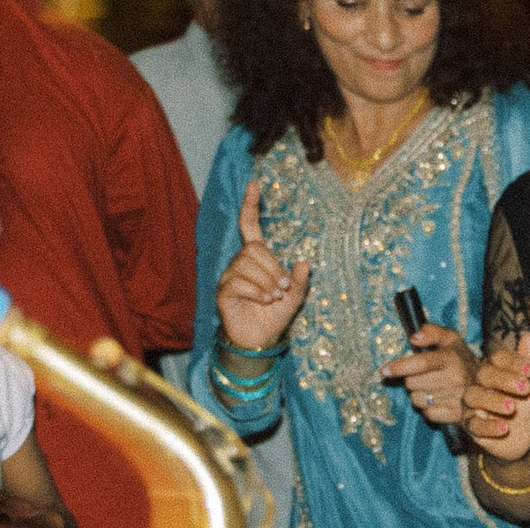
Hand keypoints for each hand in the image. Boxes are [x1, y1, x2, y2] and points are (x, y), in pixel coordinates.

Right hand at [215, 181, 311, 355]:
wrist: (260, 339)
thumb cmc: (274, 315)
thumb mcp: (294, 298)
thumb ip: (300, 281)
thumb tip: (305, 263)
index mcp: (256, 259)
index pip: (250, 226)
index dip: (250, 206)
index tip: (253, 185)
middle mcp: (239, 263)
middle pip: (253, 249)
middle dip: (272, 268)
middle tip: (282, 288)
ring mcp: (229, 276)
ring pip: (247, 265)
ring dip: (267, 282)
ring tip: (273, 297)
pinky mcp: (223, 291)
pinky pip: (240, 282)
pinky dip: (257, 292)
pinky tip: (264, 301)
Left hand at [381, 323, 475, 425]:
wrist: (489, 388)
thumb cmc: (462, 361)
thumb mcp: (451, 340)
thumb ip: (432, 332)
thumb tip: (413, 338)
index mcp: (451, 358)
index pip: (421, 363)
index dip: (399, 367)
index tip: (383, 371)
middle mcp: (455, 379)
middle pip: (413, 383)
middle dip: (412, 380)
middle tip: (424, 377)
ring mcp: (456, 399)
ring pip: (417, 400)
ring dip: (419, 395)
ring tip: (432, 389)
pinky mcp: (456, 416)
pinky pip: (427, 414)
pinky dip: (428, 409)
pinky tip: (438, 402)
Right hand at [463, 331, 529, 462]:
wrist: (524, 437)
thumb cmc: (527, 405)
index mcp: (495, 369)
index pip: (498, 358)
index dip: (514, 361)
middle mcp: (480, 383)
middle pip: (484, 374)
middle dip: (504, 379)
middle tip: (525, 387)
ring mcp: (473, 404)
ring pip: (474, 397)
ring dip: (494, 401)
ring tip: (513, 408)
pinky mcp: (471, 426)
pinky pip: (474, 425)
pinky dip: (489, 427)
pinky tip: (505, 429)